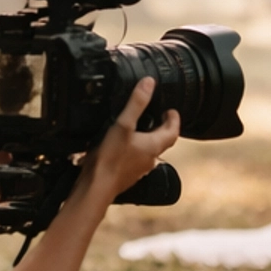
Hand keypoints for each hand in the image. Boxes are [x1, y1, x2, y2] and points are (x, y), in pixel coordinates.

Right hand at [83, 77, 179, 200]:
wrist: (96, 187)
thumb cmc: (110, 159)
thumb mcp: (123, 125)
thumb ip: (136, 104)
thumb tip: (149, 83)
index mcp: (153, 146)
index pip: (173, 131)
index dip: (174, 119)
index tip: (171, 110)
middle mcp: (150, 159)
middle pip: (162, 141)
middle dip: (160, 128)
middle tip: (156, 116)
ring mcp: (138, 169)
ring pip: (148, 151)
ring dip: (146, 139)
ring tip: (138, 128)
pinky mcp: (126, 175)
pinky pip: (134, 159)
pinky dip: (132, 150)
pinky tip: (120, 146)